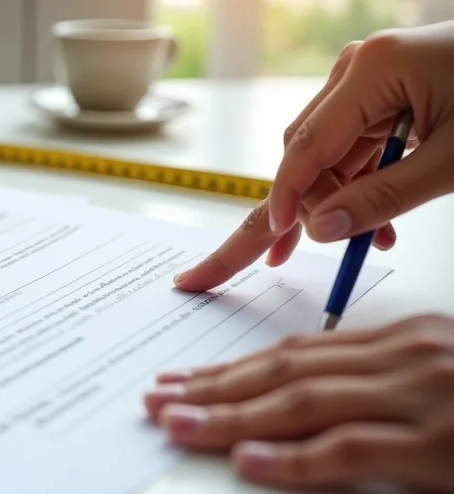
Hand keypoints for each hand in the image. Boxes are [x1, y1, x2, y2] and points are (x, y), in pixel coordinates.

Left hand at [143, 314, 453, 493]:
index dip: (233, 368)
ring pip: (300, 402)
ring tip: (177, 424)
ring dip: (229, 416)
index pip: (297, 352)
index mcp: (405, 339)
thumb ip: (383, 379)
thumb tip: (314, 395)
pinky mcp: (439, 445)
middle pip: (284, 370)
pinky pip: (348, 448)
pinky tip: (247, 460)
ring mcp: (422, 396)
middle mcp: (406, 356)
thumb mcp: (444, 375)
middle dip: (213, 387)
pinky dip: (292, 457)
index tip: (187, 379)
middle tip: (159, 399)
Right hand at [174, 21, 453, 292]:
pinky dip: (361, 186)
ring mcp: (369, 81)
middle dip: (299, 209)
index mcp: (374, 71)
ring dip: (338, 202)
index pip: (306, 147)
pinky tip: (376, 223)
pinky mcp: (384, 95)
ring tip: (361, 243)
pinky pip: (354, 150)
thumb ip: (382, 198)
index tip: (276, 242)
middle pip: (306, 153)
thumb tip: (320, 229)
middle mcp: (360, 70)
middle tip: (275, 256)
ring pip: (329, 156)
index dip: (287, 199)